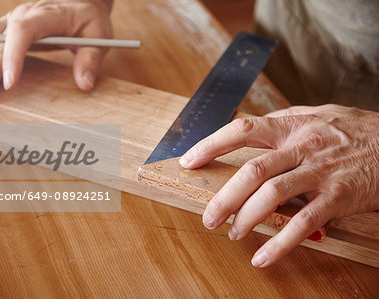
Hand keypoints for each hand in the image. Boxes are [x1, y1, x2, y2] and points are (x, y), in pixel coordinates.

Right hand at [0, 0, 112, 105]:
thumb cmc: (88, 19)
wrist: (80, 3)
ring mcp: (11, 20)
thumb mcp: (98, 35)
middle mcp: (22, 15)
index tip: (10, 84)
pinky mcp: (7, 28)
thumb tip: (85, 84)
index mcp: (45, 15)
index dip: (13, 57)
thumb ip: (91, 59)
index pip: (22, 32)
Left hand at [179, 104, 378, 266]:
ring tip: (232, 233)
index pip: (242, 129)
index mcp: (291, 125)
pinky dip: (280, 242)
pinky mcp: (340, 196)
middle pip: (252, 170)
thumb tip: (248, 132)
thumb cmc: (354, 130)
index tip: (189, 161)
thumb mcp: (316, 115)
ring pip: (273, 195)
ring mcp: (321, 171)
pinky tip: (263, 256)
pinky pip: (304, 223)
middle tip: (209, 217)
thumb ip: (283, 123)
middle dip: (225, 197)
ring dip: (246, 218)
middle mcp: (302, 146)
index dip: (211, 144)